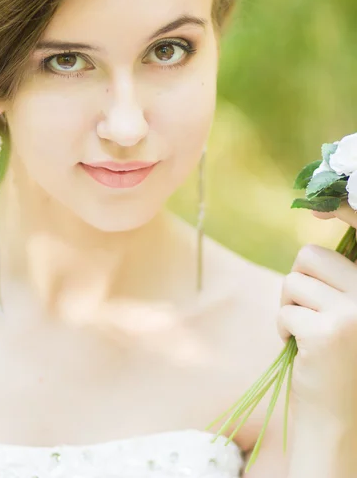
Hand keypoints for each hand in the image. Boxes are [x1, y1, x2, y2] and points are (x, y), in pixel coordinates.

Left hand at [277, 208, 356, 426]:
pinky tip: (301, 352)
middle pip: (310, 256)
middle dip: (298, 281)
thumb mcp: (347, 317)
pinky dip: (284, 330)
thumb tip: (310, 252)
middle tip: (304, 312)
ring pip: (292, 283)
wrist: (339, 425)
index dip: (344, 211)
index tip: (324, 208)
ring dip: (289, 308)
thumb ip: (339, 286)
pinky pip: (285, 311)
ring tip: (305, 335)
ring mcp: (353, 314)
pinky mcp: (327, 333)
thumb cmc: (339, 367)